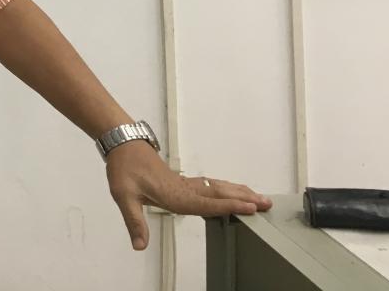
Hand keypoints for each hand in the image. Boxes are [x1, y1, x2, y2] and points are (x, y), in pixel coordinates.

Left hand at [104, 141, 272, 250]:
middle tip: (266, 203)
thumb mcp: (124, 196)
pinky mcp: (182, 180)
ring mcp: (184, 183)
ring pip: (216, 187)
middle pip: (218, 193)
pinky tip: (231, 191)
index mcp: (174, 194)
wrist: (122, 144)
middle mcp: (184, 188)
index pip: (206, 202)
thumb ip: (134, 221)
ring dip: (238, 192)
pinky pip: (209, 185)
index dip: (228, 206)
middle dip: (243, 199)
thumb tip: (140, 245)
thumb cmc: (123, 168)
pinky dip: (225, 188)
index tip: (250, 208)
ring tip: (259, 197)